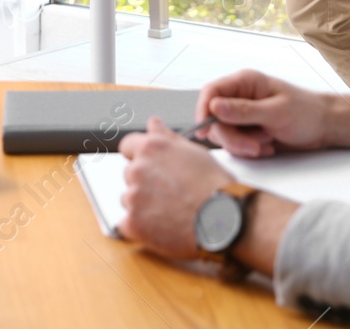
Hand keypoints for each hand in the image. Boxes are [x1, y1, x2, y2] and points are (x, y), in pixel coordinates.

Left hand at [118, 117, 234, 259]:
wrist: (223, 219)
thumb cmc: (214, 186)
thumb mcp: (195, 152)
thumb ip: (168, 137)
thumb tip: (154, 123)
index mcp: (151, 148)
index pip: (128, 146)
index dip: (139, 156)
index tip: (148, 166)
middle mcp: (138, 169)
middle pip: (130, 174)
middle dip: (144, 182)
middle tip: (169, 193)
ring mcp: (134, 197)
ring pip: (128, 199)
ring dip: (142, 205)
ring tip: (170, 211)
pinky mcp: (133, 222)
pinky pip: (126, 224)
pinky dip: (140, 227)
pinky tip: (161, 227)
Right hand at [195, 69, 328, 157]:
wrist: (324, 127)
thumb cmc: (307, 112)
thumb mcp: (276, 112)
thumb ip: (244, 111)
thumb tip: (214, 107)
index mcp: (245, 82)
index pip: (211, 92)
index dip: (203, 110)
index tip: (206, 130)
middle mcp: (240, 97)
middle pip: (215, 118)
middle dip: (232, 137)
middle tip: (253, 147)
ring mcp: (242, 115)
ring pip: (224, 134)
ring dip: (242, 145)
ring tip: (265, 145)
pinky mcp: (247, 131)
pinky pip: (235, 144)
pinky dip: (249, 150)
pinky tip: (267, 146)